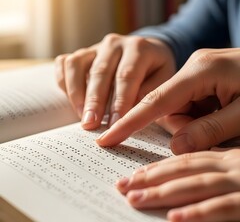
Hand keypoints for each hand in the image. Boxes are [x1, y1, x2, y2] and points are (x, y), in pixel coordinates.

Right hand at [55, 33, 175, 129]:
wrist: (145, 51)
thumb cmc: (155, 70)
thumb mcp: (164, 80)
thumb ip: (149, 93)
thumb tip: (128, 111)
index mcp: (139, 48)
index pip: (126, 76)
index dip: (120, 102)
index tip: (115, 125)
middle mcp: (114, 43)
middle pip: (100, 72)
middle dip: (94, 101)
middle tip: (90, 125)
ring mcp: (96, 46)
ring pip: (76, 64)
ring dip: (76, 92)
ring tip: (81, 116)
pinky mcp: (82, 52)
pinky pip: (65, 63)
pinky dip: (64, 81)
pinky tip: (72, 99)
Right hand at [96, 48, 239, 153]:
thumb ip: (211, 131)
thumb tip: (177, 146)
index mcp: (200, 70)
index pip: (156, 101)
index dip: (130, 122)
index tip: (108, 137)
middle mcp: (193, 68)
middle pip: (169, 107)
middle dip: (187, 127)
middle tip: (219, 131)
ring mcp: (197, 73)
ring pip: (179, 109)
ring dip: (197, 124)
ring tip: (228, 121)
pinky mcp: (201, 80)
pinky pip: (189, 105)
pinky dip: (202, 118)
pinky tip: (224, 115)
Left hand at [116, 148, 239, 221]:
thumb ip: (217, 168)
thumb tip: (193, 170)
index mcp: (226, 157)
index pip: (185, 160)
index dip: (159, 167)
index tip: (135, 174)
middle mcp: (230, 165)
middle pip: (182, 170)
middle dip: (150, 178)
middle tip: (122, 185)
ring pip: (195, 185)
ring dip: (163, 193)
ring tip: (135, 199)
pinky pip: (222, 207)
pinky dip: (197, 212)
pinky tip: (173, 218)